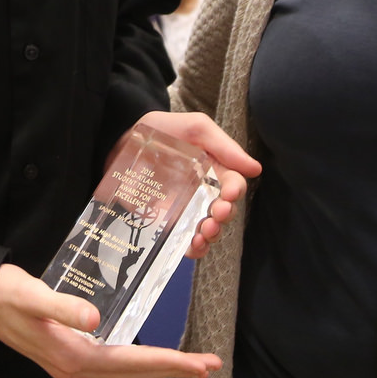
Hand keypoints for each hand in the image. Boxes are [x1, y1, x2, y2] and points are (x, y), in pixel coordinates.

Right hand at [0, 263, 220, 377]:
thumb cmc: (7, 295)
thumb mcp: (32, 295)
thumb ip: (63, 306)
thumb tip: (95, 320)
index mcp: (73, 357)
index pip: (131, 363)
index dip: (169, 363)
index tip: (200, 365)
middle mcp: (76, 368)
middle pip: (135, 372)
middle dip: (174, 368)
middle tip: (211, 366)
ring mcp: (73, 364)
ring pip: (126, 369)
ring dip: (159, 366)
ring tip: (190, 363)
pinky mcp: (70, 354)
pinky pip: (114, 362)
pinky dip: (138, 360)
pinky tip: (150, 354)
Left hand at [118, 111, 262, 258]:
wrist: (121, 140)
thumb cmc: (162, 130)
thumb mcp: (195, 129)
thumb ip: (223, 146)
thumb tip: (255, 169)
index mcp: (215, 169)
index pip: (234, 184)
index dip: (235, 191)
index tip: (229, 194)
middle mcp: (203, 192)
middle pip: (224, 211)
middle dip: (225, 216)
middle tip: (217, 213)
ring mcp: (185, 209)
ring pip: (208, 230)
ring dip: (212, 235)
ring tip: (204, 231)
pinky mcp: (166, 222)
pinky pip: (185, 241)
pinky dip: (194, 249)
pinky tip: (192, 245)